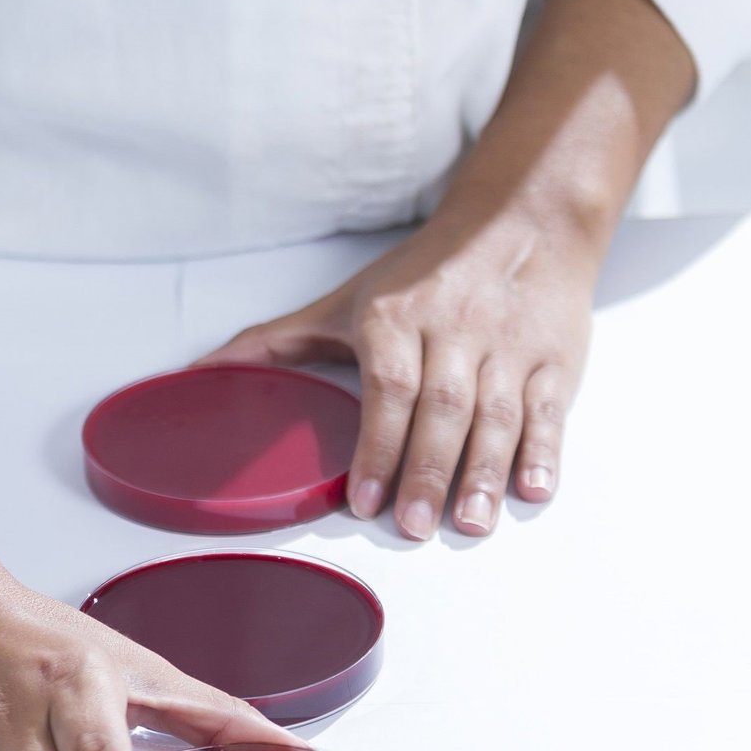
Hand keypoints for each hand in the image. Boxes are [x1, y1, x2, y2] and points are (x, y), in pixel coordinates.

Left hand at [194, 212, 596, 539]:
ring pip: (497, 416)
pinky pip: (549, 409)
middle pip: (443, 409)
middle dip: (427, 472)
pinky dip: (544, 451)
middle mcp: (455, 331)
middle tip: (414, 528)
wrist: (522, 222)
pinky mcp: (555, 359)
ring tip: (468, 523)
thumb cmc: (426, 272)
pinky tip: (532, 489)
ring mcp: (508, 347)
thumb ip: (276, 342)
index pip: (389, 387)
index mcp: (398, 317)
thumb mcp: (347, 301)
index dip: (377, 445)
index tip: (363, 499)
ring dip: (483, 474)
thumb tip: (196, 375)